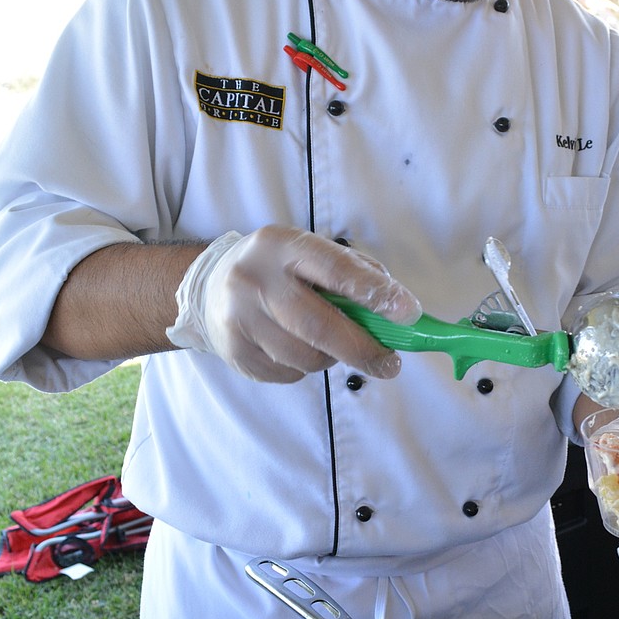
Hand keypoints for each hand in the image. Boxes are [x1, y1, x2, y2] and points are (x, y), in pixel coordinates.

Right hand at [167, 227, 421, 382]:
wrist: (209, 288)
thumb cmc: (278, 269)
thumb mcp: (310, 252)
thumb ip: (354, 272)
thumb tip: (397, 309)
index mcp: (283, 245)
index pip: (336, 269)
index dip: (376, 293)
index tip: (409, 313)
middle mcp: (256, 279)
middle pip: (320, 326)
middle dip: (363, 349)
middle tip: (390, 364)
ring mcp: (240, 319)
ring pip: (306, 357)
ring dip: (332, 358)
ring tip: (331, 344)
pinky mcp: (235, 352)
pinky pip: (288, 373)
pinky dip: (305, 367)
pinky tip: (297, 347)